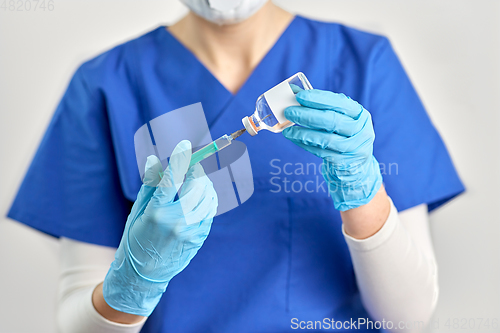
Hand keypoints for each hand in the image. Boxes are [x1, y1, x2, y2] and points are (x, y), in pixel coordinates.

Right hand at [103, 140, 217, 315]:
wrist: (143, 274)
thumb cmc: (136, 239)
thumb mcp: (137, 211)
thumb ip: (150, 185)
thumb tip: (156, 159)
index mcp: (156, 212)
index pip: (172, 178)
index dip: (181, 159)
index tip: (186, 145)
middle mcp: (176, 222)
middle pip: (198, 186)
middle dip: (197, 172)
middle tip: (194, 167)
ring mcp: (190, 232)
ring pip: (208, 199)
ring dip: (205, 185)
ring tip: (197, 182)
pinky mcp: (199, 239)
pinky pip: (210, 213)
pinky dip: (207, 201)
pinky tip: (200, 198)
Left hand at [283, 89, 381, 210]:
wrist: (356, 165)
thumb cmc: (342, 135)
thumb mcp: (339, 118)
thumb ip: (320, 105)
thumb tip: (293, 91)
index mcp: (360, 114)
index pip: (340, 103)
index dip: (319, 99)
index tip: (300, 96)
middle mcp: (361, 130)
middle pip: (332, 121)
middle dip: (307, 115)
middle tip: (289, 112)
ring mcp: (354, 148)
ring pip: (326, 139)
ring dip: (303, 133)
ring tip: (288, 129)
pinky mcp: (344, 162)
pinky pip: (321, 152)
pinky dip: (305, 144)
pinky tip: (294, 138)